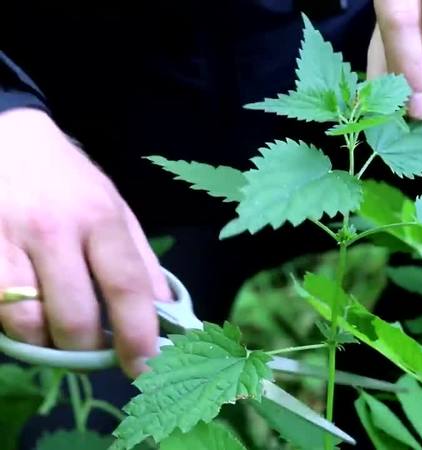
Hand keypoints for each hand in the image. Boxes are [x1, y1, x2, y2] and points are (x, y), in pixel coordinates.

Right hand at [0, 108, 169, 376]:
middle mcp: (54, 229)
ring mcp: (8, 240)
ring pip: (26, 321)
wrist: (10, 138)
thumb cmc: (71, 182)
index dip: (139, 335)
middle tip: (94, 350)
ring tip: (57, 331)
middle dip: (87, 349)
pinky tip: (28, 311)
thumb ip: (142, 263)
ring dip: (46, 343)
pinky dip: (13, 325)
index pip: (126, 287)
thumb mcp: (117, 210)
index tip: (146, 368)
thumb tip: (168, 315)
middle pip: (74, 316)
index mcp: (101, 218)